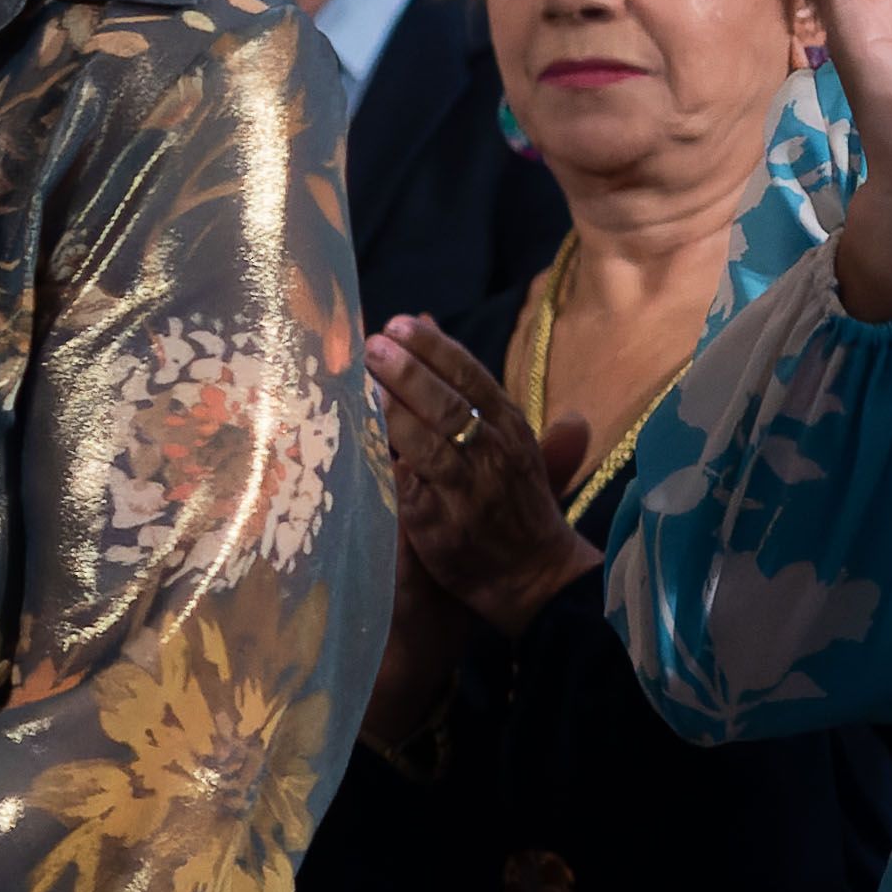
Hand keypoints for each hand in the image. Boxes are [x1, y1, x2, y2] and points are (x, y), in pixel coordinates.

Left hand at [365, 317, 598, 632]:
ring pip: (429, 445)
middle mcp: (493, 454)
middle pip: (449, 405)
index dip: (435, 349)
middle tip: (374, 345)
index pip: (473, 377)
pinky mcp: (440, 524)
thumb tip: (425, 318)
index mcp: (510, 427)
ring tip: (363, 384)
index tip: (400, 323)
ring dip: (394, 413)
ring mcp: (468, 490)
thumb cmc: (512, 497)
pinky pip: (406, 488)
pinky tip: (357, 441)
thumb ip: (463, 380)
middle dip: (410, 373)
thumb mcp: (504, 434)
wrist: (533, 574)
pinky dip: (384, 463)